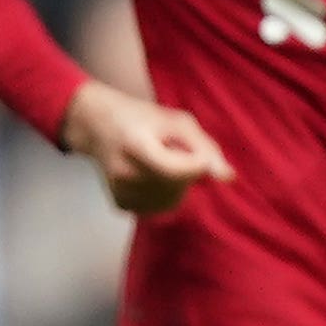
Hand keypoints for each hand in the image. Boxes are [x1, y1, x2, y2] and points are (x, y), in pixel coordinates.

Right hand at [60, 79, 233, 216]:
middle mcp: (125, 173)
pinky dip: (163, 194)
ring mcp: (120, 192)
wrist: (97, 126)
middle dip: (187, 172)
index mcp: (136, 146)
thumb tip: (228, 179)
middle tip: (174, 151)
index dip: (198, 164)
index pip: (179, 171)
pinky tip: (152, 176)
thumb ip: (205, 148)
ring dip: (177, 185)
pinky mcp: (120, 205)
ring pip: (171, 201)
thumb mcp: (177, 120)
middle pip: (178, 186)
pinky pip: (158, 207)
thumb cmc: (141, 118)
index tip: (198, 152)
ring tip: (163, 163)